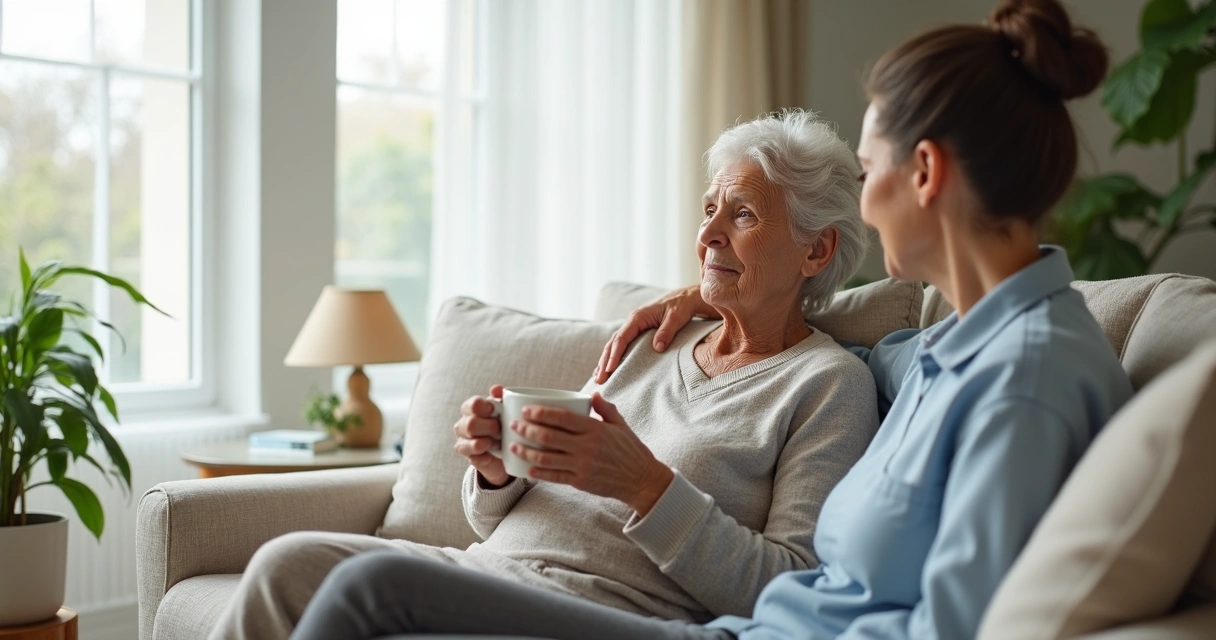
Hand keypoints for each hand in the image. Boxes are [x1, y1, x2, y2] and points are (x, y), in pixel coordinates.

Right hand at [453, 385, 509, 487]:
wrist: (508, 449)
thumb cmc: (504, 424)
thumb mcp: (506, 409)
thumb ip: (501, 397)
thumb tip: (496, 389)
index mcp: (472, 409)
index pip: (472, 405)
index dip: (483, 407)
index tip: (494, 410)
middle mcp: (464, 424)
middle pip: (470, 424)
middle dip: (488, 427)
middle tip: (500, 429)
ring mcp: (464, 441)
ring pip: (466, 441)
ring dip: (485, 441)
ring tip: (497, 442)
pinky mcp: (469, 456)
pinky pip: (471, 456)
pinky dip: (483, 454)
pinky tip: (491, 451)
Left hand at [509, 393, 674, 515]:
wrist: (641, 480)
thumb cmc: (630, 450)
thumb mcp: (620, 425)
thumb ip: (605, 409)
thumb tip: (593, 394)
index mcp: (595, 429)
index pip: (562, 418)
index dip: (541, 413)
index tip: (526, 410)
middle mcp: (587, 447)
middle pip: (549, 436)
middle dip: (528, 430)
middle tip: (514, 425)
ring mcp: (582, 465)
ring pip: (547, 458)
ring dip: (527, 452)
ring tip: (514, 446)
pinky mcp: (580, 482)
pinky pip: (555, 477)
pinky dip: (539, 473)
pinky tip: (527, 469)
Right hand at [594, 285, 715, 383]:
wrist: (685, 298)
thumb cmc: (680, 306)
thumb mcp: (676, 318)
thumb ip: (666, 332)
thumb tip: (657, 348)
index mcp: (638, 317)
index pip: (621, 338)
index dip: (614, 354)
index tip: (609, 369)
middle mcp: (632, 321)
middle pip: (613, 343)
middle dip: (605, 361)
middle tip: (599, 379)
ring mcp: (633, 326)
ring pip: (614, 344)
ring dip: (606, 360)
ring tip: (598, 377)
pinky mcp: (637, 331)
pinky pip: (621, 344)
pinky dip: (613, 356)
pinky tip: (608, 367)